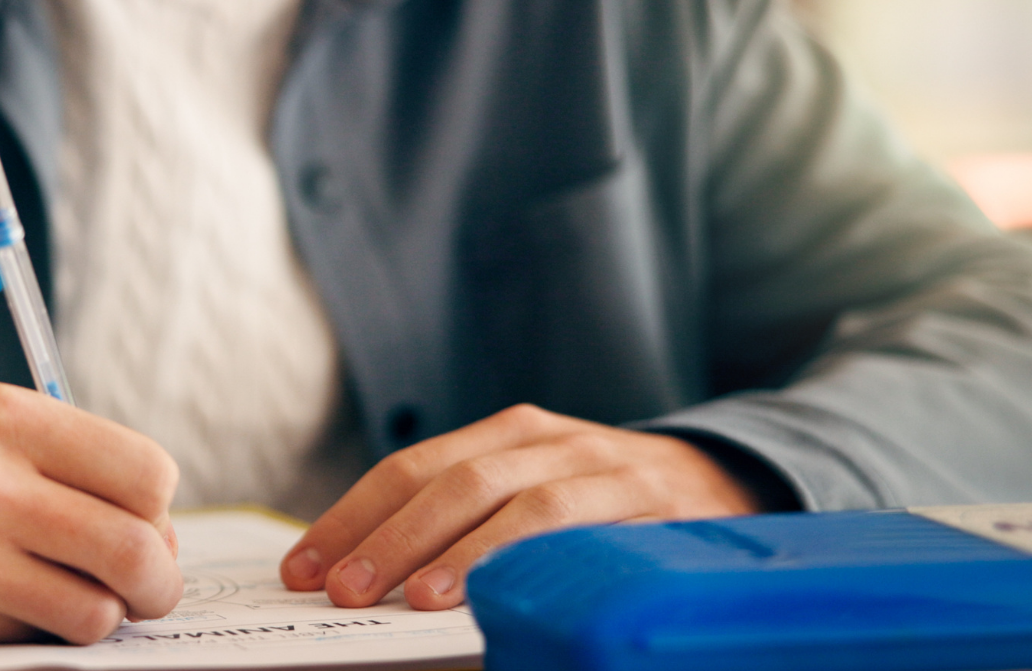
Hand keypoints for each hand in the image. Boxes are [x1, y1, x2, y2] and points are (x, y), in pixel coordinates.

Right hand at [0, 382, 182, 644]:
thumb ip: (55, 456)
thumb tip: (152, 523)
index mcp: (6, 414)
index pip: (147, 473)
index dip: (158, 511)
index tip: (139, 524)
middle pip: (140, 547)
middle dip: (159, 580)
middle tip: (144, 588)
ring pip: (99, 608)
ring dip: (102, 616)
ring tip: (75, 602)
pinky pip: (38, 636)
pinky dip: (45, 634)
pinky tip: (16, 611)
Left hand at [279, 404, 760, 609]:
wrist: (729, 484)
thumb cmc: (606, 507)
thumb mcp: (534, 495)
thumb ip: (465, 521)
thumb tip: (369, 574)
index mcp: (503, 434)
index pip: (408, 469)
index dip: (349, 517)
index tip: (302, 567)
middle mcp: (542, 438)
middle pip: (444, 479)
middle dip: (384, 535)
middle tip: (338, 588)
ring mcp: (594, 461)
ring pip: (502, 495)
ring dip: (450, 548)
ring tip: (408, 597)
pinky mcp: (641, 494)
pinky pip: (571, 519)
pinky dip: (522, 551)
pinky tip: (490, 589)